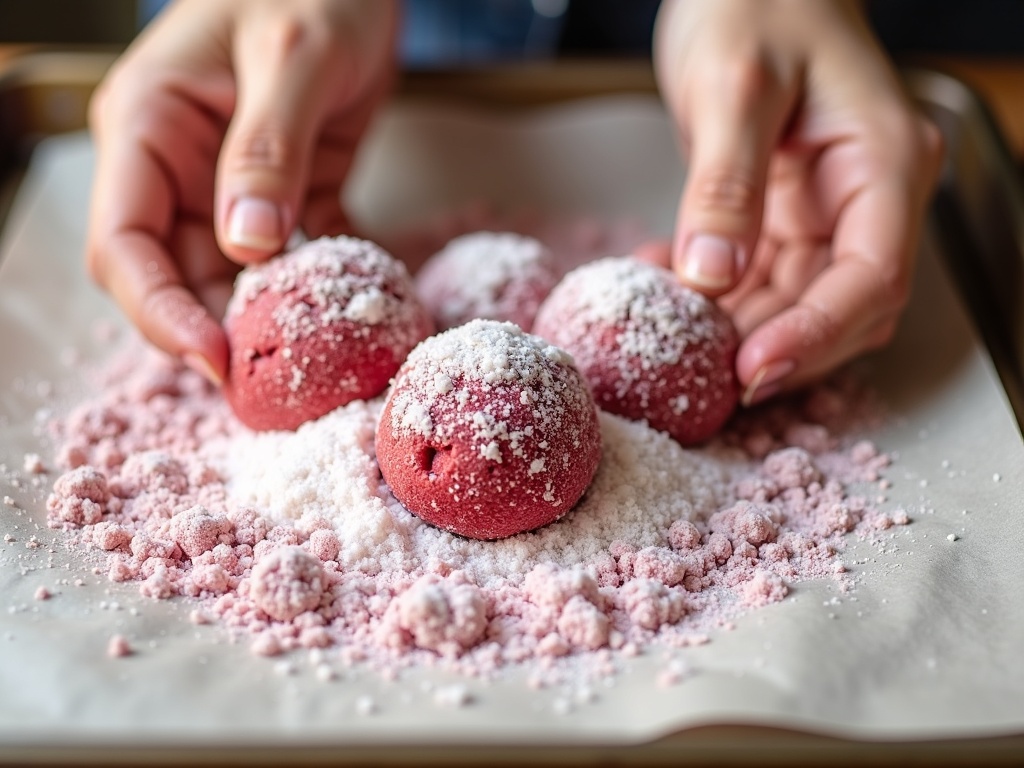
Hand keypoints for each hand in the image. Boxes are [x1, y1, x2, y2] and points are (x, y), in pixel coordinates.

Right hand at [86, 0, 395, 382]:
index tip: (213, 359)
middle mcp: (178, 167)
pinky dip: (314, 287)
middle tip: (270, 382)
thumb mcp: (292, 57)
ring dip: (264, 320)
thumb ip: (268, 149)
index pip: (124, 243)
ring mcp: (230, 185)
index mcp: (149, 127)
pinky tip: (347, 312)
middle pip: (173, 276)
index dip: (159, 311)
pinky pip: (292, 257)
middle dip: (213, 331)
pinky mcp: (287, 193)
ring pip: (230, 277)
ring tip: (310, 363)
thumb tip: (245, 246)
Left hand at [651, 0, 941, 404]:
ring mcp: (827, 212)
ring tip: (674, 341)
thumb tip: (710, 275)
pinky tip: (663, 294)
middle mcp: (866, 198)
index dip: (816, 334)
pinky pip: (759, 280)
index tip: (754, 369)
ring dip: (738, 332)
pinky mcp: (785, 217)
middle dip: (774, 348)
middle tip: (704, 379)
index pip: (872, 276)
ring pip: (796, 304)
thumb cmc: (754, 3)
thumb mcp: (734, 86)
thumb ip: (725, 183)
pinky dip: (715, 300)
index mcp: (884, 162)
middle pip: (840, 307)